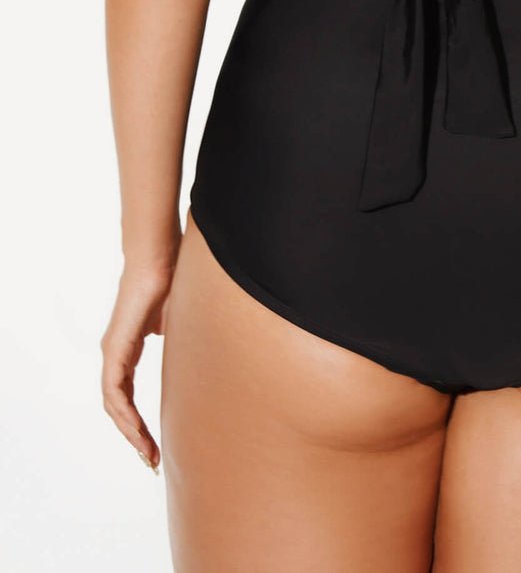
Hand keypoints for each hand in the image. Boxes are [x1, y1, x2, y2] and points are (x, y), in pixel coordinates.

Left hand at [100, 260, 175, 473]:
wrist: (159, 258)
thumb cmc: (174, 281)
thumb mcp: (183, 324)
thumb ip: (186, 345)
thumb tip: (210, 359)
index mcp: (130, 349)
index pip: (129, 394)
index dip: (140, 421)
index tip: (156, 443)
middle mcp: (117, 354)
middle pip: (120, 406)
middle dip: (136, 436)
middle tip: (153, 459)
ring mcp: (113, 351)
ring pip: (114, 404)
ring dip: (130, 431)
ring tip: (147, 452)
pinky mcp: (114, 348)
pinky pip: (113, 391)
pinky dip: (124, 414)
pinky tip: (136, 430)